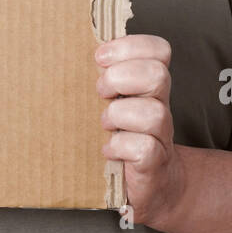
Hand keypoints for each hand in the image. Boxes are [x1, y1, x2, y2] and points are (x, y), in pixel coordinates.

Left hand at [96, 34, 184, 226]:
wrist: (153, 185)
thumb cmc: (125, 136)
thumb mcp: (116, 100)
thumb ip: (106, 76)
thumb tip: (70, 50)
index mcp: (150, 85)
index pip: (159, 50)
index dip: (130, 47)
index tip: (100, 59)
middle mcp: (160, 105)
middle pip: (158, 75)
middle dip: (121, 78)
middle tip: (102, 91)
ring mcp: (161, 135)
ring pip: (153, 114)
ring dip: (119, 115)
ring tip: (105, 124)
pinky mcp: (154, 163)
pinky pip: (144, 148)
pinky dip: (120, 146)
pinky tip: (108, 150)